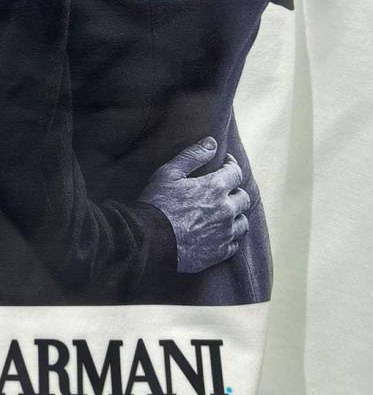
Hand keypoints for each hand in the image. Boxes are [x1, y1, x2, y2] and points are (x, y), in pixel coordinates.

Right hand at [138, 138, 249, 273]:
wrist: (150, 241)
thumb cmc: (157, 204)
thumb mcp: (169, 173)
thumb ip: (193, 156)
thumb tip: (212, 142)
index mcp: (215, 188)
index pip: (236, 172)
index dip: (231, 165)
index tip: (225, 163)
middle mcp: (225, 210)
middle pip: (244, 198)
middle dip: (236, 190)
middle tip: (225, 190)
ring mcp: (224, 233)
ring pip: (243, 222)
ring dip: (237, 215)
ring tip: (226, 213)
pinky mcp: (219, 252)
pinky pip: (235, 244)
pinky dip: (230, 237)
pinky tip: (221, 234)